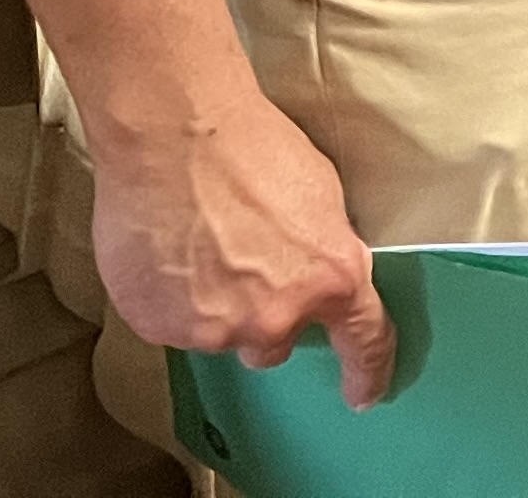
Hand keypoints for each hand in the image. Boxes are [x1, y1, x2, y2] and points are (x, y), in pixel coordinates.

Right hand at [89, 91, 394, 406]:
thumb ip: (324, 251)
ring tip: (200, 244)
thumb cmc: (251, 149)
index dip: (366, 371)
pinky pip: (173, 324)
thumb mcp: (322, 197)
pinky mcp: (160, 326)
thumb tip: (315, 272)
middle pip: (275, 341)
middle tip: (245, 261)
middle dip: (265, 312)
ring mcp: (213, 328)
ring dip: (215, 303)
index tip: (363, 392)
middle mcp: (275, 317)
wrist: (176, 135)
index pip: (362, 342)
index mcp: (330, 279)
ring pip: (221, 333)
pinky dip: (172, 299)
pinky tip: (170, 251)